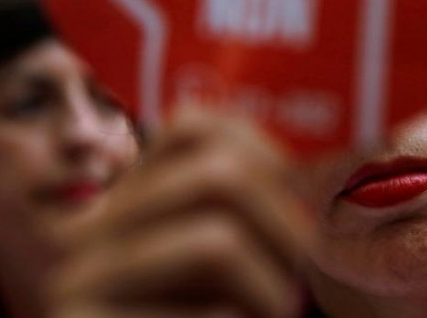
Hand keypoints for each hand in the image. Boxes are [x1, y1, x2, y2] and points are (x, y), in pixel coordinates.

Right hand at [49, 106, 314, 317]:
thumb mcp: (243, 262)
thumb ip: (263, 214)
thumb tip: (346, 167)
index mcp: (134, 199)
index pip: (197, 127)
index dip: (272, 162)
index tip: (303, 217)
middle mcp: (96, 226)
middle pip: (219, 174)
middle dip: (290, 227)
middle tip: (309, 283)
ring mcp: (80, 278)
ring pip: (214, 239)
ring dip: (273, 287)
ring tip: (282, 316)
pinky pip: (204, 315)